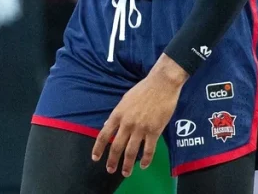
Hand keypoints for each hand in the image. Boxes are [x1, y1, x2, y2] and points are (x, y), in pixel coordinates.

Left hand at [92, 58, 185, 176]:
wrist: (162, 84)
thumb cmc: (143, 90)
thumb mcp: (125, 99)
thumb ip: (116, 114)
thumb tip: (106, 125)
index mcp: (118, 114)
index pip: (104, 135)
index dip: (98, 148)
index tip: (95, 158)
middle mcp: (127, 123)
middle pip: (116, 146)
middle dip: (112, 160)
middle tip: (110, 170)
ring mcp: (141, 128)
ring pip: (131, 151)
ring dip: (127, 164)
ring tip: (126, 173)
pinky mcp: (155, 130)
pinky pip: (149, 149)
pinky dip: (146, 159)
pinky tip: (143, 165)